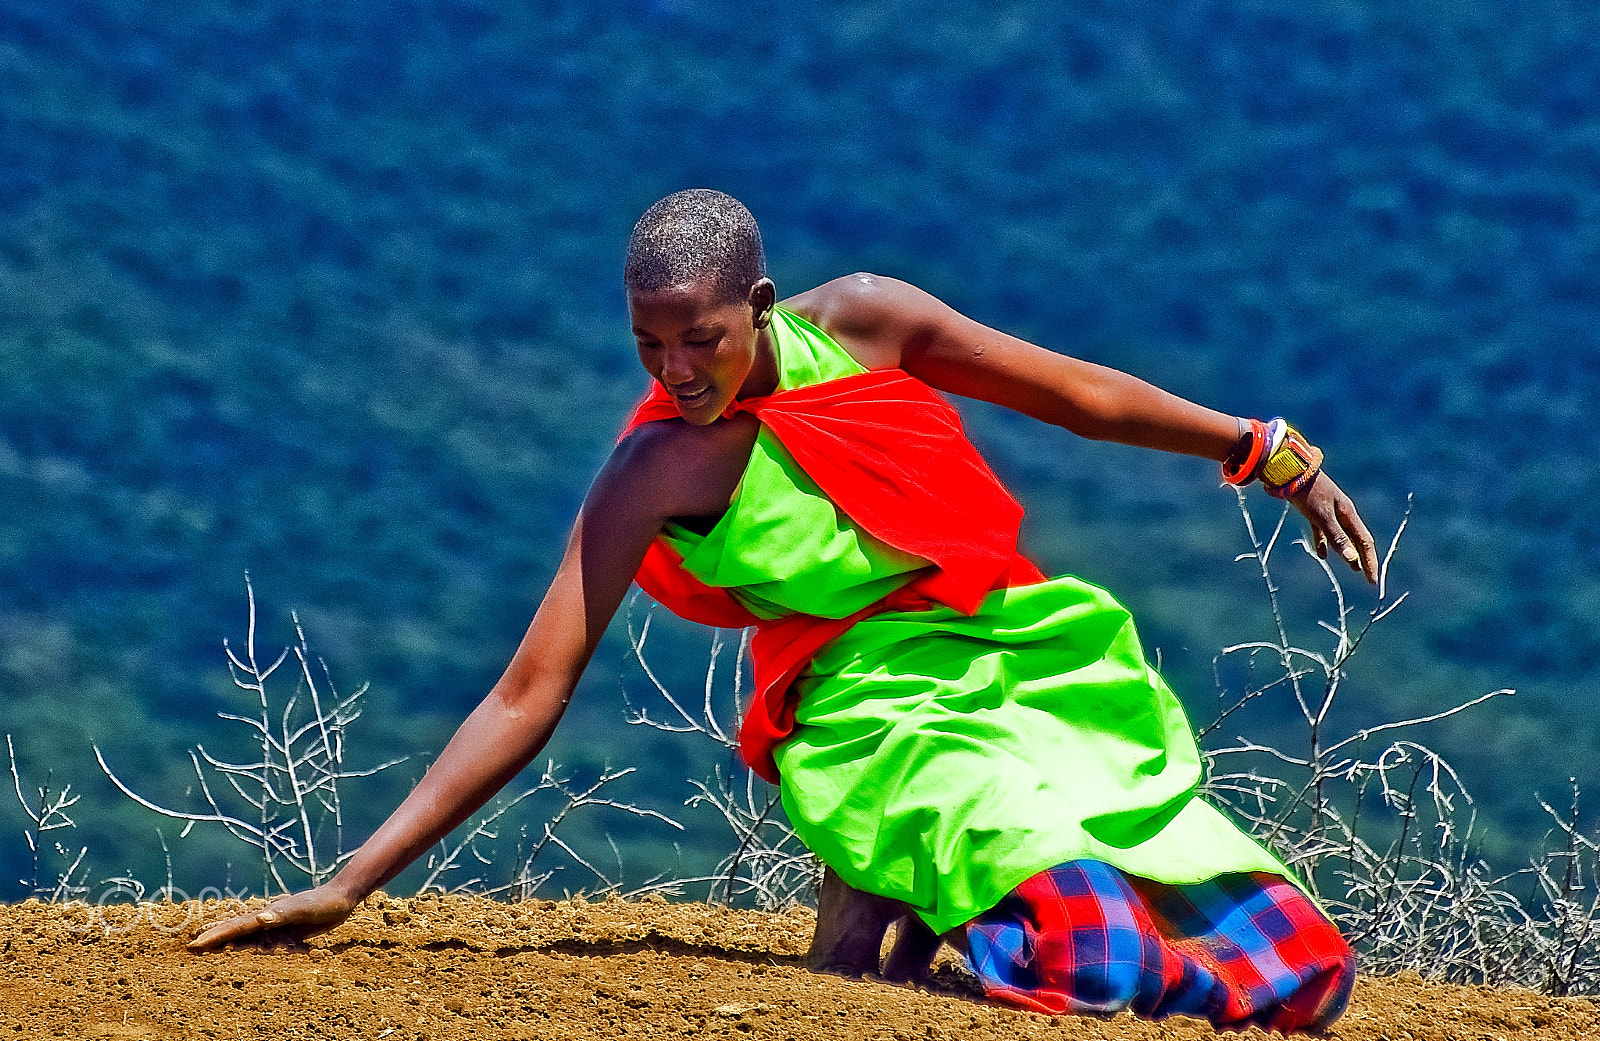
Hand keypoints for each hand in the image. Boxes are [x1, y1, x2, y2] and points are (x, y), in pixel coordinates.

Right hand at [187, 884, 357, 951]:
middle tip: (192, 947)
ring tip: (209, 949)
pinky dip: (249, 946)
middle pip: (236, 931)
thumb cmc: (323, 904)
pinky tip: (244, 950)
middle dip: (215, 939)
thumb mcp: (303, 910)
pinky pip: (263, 941)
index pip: (236, 928)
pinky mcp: (287, 930)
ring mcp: (276, 924)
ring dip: (228, 943)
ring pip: (246, 936)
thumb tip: (260, 918)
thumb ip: (282, 914)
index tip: (195, 944)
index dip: (216, 936)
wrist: (341, 898)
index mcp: (268, 915)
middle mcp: (268, 919)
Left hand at [1290, 471, 1377, 583]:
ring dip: (1348, 552)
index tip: (1372, 580)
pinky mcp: (1315, 511)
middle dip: (1364, 559)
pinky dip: (1325, 543)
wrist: (1288, 471)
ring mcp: (1329, 511)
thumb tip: (1352, 560)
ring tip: (1353, 568)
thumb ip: (1337, 537)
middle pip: (1358, 539)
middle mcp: (1342, 512)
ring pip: (1343, 536)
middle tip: (1368, 578)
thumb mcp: (1322, 516)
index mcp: (1348, 513)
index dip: (1370, 562)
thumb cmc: (1307, 492)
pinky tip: (1323, 555)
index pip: (1364, 542)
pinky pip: (1324, 531)